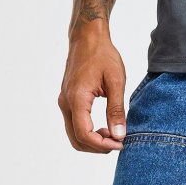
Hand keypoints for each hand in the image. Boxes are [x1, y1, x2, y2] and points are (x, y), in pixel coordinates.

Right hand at [58, 23, 126, 153]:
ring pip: (74, 135)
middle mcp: (66, 103)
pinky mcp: (67, 101)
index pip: (84, 134)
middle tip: (118, 142)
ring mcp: (64, 102)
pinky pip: (74, 125)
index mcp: (77, 98)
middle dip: (98, 147)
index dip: (103, 145)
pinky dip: (88, 133)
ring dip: (93, 142)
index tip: (120, 143)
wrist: (87, 37)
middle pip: (77, 140)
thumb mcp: (116, 81)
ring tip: (112, 134)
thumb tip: (119, 135)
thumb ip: (117, 110)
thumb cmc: (102, 54)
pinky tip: (104, 127)